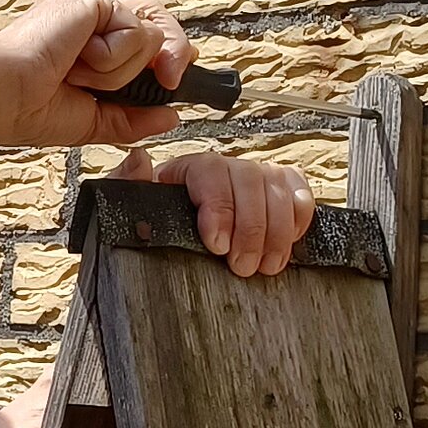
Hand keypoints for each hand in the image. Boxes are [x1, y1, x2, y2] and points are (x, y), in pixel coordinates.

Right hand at [0, 0, 193, 150]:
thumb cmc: (25, 107)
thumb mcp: (93, 121)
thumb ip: (133, 117)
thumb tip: (171, 116)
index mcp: (90, 39)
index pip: (146, 34)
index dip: (170, 55)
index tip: (173, 80)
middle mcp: (92, 17)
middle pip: (160, 22)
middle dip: (172, 57)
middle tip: (162, 81)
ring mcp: (90, 3)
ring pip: (149, 35)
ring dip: (118, 72)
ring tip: (76, 74)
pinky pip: (133, 31)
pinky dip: (109, 59)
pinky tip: (73, 60)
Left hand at [112, 140, 316, 277]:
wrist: (178, 240)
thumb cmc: (159, 224)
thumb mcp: (133, 209)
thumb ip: (127, 185)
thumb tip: (139, 160)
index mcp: (190, 168)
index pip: (210, 173)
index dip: (220, 207)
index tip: (217, 245)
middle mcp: (227, 167)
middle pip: (250, 180)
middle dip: (250, 228)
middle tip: (243, 267)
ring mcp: (256, 177)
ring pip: (278, 187)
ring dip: (277, 230)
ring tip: (265, 267)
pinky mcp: (281, 191)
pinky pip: (299, 193)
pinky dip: (299, 218)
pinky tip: (287, 246)